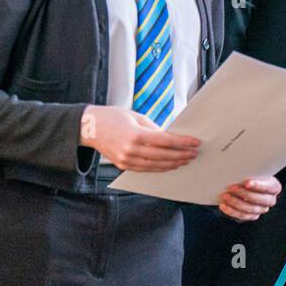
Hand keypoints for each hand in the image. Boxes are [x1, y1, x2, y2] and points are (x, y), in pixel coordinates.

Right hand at [80, 105, 199, 171]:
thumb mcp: (136, 117)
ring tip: (185, 160)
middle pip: (163, 156)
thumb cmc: (113, 117)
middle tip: (194, 153)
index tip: (195, 143)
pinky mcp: (123, 165)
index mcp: (136, 134)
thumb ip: (154, 128)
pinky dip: (160, 168)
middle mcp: (131, 149)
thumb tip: (170, 138)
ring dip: (173, 164)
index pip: (166, 141)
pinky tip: (170, 165)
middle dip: (182, 155)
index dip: (183, 143)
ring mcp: (126, 160)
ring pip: (156, 166)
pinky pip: (146, 169)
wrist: (90, 127)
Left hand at [218, 176, 280, 221]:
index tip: (246, 183)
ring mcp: (261, 209)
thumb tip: (241, 170)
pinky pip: (242, 216)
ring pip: (250, 209)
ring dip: (236, 202)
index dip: (257, 186)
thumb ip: (252, 172)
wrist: (251, 184)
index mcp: (274, 187)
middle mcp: (270, 200)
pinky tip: (224, 205)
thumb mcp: (256, 172)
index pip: (268, 188)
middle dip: (244, 194)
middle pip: (258, 200)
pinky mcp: (252, 216)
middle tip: (232, 187)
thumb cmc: (253, 175)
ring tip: (225, 196)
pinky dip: (232, 211)